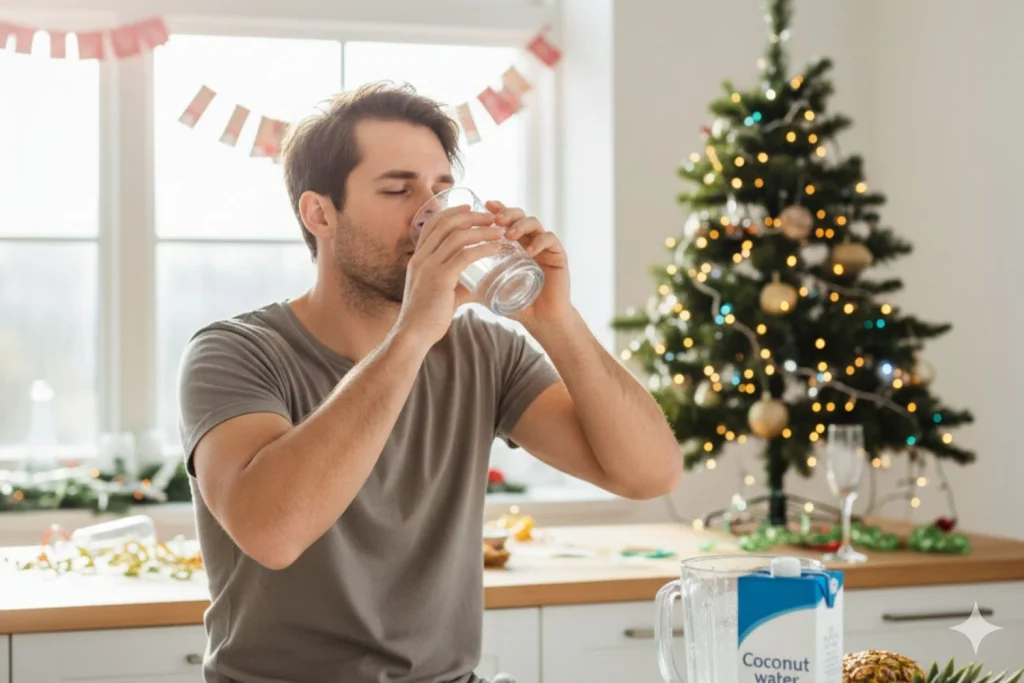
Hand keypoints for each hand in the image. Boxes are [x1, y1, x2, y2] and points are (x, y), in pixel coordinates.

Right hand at [395, 205, 503, 345]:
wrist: (413, 336)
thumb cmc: (426, 319)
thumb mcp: (440, 294)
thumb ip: (457, 286)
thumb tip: (477, 284)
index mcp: (418, 259)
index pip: (433, 225)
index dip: (452, 212)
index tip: (470, 208)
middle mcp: (421, 258)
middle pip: (447, 224)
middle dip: (471, 216)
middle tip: (491, 216)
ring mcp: (429, 267)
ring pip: (458, 237)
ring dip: (481, 230)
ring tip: (499, 231)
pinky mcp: (440, 279)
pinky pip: (465, 255)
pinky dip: (483, 248)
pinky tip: (497, 248)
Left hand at [485, 200, 571, 329]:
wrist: (540, 320)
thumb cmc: (516, 304)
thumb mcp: (491, 287)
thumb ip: (474, 277)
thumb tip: (446, 273)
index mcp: (514, 243)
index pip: (505, 219)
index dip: (495, 209)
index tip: (483, 206)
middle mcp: (529, 240)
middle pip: (519, 215)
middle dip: (506, 213)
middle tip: (496, 219)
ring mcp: (544, 246)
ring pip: (534, 222)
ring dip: (520, 225)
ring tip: (508, 235)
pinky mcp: (558, 255)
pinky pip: (550, 239)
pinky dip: (539, 241)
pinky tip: (528, 250)